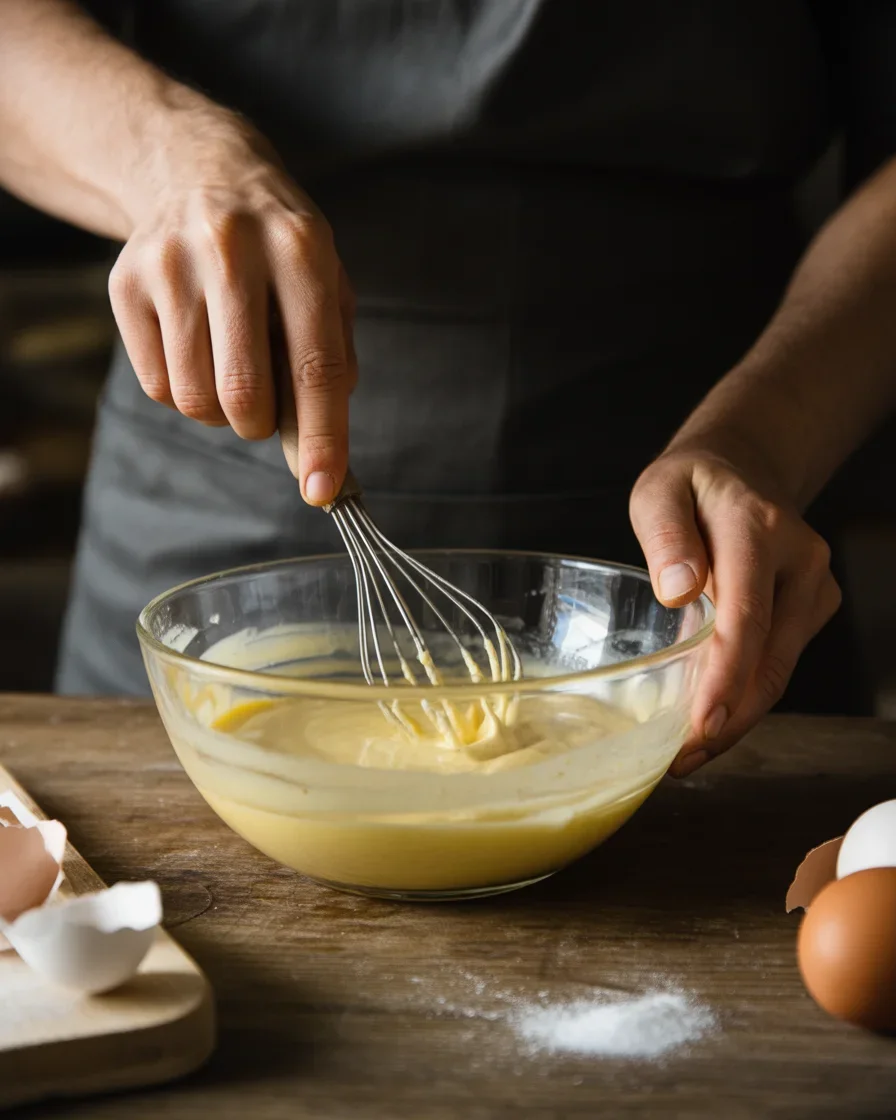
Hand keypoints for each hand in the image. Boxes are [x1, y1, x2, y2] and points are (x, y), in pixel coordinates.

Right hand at [108, 110, 355, 503]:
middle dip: (259, 426)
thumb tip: (321, 446)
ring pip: (195, 398)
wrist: (197, 170)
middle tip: (264, 409)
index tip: (323, 490)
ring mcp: (170, 263)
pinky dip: (184, 392)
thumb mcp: (325, 281)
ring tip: (230, 370)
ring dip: (221, 413)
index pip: (315, 364)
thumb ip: (333, 358)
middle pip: (243, 391)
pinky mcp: (125, 283)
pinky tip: (197, 351)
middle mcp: (231, 248)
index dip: (322, 436)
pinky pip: (158, 386)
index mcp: (300, 248)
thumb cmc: (277, 245)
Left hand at [629, 431, 841, 776]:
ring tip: (688, 753)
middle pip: (771, 659)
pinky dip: (745, 695)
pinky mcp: (813, 608)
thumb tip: (677, 593)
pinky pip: (778, 663)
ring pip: (779, 671)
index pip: (747, 615)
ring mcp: (814, 587)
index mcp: (759, 528)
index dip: (727, 677)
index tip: (702, 724)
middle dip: (729, 719)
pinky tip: (709, 718)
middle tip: (683, 760)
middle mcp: (800, 561)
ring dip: (736, 717)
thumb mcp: (660, 491)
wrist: (745, 470)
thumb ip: (665, 535)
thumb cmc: (693, 485)